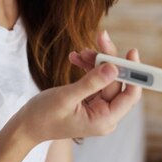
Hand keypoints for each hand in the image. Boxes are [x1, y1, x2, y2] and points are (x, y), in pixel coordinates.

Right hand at [18, 58, 140, 143]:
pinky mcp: (91, 102)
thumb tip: (114, 67)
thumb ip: (90, 83)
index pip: (130, 95)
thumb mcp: (66, 97)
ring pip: (106, 78)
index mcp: (104, 120)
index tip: (131, 52)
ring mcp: (99, 108)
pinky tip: (75, 58)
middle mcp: (106, 115)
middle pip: (117, 82)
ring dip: (95, 61)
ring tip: (79, 52)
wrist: (27, 125)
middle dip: (108, 59)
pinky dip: (88, 68)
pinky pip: (96, 80)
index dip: (135, 74)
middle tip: (100, 37)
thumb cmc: (43, 116)